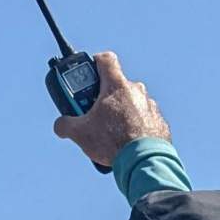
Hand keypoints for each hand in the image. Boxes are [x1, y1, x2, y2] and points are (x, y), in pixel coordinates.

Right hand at [53, 48, 169, 172]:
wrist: (144, 160)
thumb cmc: (113, 141)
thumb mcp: (81, 133)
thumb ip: (66, 125)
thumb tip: (60, 125)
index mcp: (116, 85)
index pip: (105, 59)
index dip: (94, 62)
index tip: (88, 73)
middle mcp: (136, 90)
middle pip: (116, 85)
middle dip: (103, 97)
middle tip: (93, 112)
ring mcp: (150, 105)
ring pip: (131, 103)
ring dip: (120, 112)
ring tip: (111, 132)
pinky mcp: (159, 121)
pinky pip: (143, 118)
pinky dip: (135, 125)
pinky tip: (127, 141)